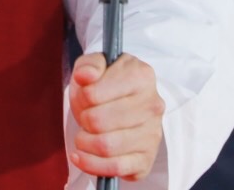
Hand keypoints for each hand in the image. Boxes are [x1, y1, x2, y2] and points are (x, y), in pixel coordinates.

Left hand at [66, 53, 165, 180]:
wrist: (122, 105)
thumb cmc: (106, 85)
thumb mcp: (95, 66)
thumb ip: (89, 65)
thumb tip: (85, 76)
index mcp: (142, 76)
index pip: (94, 94)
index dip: (82, 97)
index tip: (85, 96)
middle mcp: (153, 105)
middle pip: (98, 122)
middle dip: (83, 120)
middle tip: (84, 117)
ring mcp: (152, 134)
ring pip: (106, 146)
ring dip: (84, 143)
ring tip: (83, 135)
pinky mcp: (146, 159)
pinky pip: (115, 168)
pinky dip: (91, 165)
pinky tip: (80, 156)